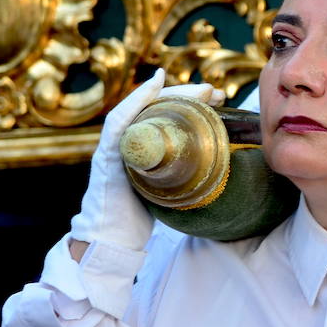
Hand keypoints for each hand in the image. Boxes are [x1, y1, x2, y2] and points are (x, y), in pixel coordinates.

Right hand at [69, 70, 225, 253]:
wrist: (110, 241)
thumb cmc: (136, 216)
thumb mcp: (164, 189)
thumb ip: (176, 173)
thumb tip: (213, 169)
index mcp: (140, 145)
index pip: (163, 113)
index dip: (189, 100)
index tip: (219, 97)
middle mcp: (126, 140)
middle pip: (153, 105)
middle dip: (186, 94)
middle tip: (215, 91)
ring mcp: (114, 145)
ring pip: (140, 107)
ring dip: (170, 93)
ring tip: (201, 90)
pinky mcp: (107, 158)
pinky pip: (118, 123)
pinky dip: (135, 103)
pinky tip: (155, 85)